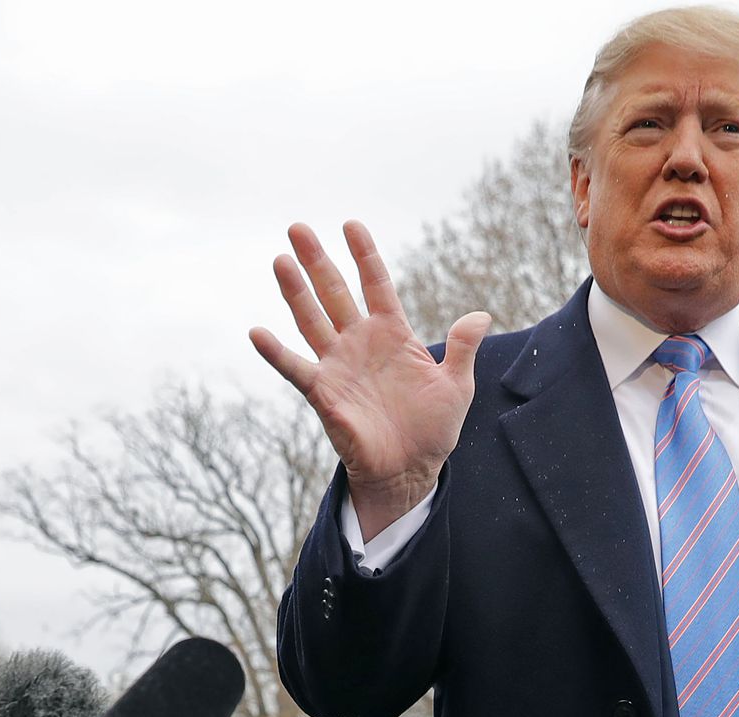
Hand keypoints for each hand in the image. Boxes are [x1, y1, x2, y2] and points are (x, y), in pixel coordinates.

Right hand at [249, 221, 490, 535]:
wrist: (411, 469)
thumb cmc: (433, 427)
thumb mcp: (456, 385)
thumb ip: (461, 349)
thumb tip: (480, 316)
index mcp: (393, 335)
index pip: (377, 286)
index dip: (365, 256)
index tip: (351, 225)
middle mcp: (360, 343)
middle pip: (335, 294)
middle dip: (317, 261)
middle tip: (297, 227)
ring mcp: (339, 365)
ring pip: (312, 321)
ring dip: (295, 292)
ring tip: (280, 261)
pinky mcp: (324, 394)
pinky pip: (296, 369)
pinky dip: (276, 353)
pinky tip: (258, 332)